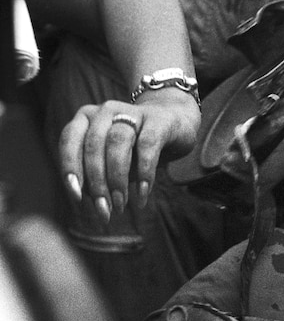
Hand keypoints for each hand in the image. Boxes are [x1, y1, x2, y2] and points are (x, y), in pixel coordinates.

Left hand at [58, 90, 200, 222]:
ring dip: (117, 178)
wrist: (176, 125)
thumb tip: (94, 203)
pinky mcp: (158, 120)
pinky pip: (147, 145)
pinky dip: (143, 173)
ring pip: (117, 143)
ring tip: (121, 204)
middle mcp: (106, 111)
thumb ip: (99, 177)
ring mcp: (133, 111)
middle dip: (97, 182)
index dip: (70, 168)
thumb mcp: (112, 162)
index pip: (70, 140)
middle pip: (94, 145)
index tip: (77, 197)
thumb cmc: (136, 149)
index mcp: (86, 118)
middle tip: (105, 209)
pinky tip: (142, 194)